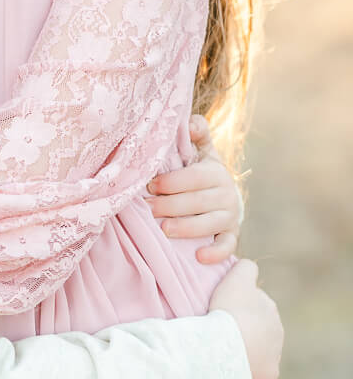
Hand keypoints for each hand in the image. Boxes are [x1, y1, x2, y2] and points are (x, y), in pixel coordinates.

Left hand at [147, 116, 240, 261]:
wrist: (224, 197)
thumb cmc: (201, 172)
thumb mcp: (201, 150)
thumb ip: (197, 133)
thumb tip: (190, 122)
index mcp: (215, 171)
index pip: (194, 177)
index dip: (171, 181)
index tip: (149, 185)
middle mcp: (226, 193)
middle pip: (198, 201)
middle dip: (171, 205)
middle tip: (148, 208)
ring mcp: (230, 215)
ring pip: (210, 223)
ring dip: (187, 228)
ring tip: (164, 230)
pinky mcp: (232, 234)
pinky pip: (227, 245)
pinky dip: (216, 252)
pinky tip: (199, 256)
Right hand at [210, 258, 282, 378]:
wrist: (226, 350)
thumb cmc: (228, 312)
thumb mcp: (236, 279)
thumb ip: (246, 268)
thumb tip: (249, 267)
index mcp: (270, 307)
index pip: (255, 304)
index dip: (238, 306)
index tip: (223, 310)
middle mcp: (277, 330)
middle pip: (259, 328)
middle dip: (245, 328)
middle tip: (222, 330)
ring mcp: (275, 354)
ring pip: (259, 350)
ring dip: (246, 349)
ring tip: (225, 350)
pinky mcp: (270, 375)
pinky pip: (258, 371)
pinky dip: (248, 370)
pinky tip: (232, 367)